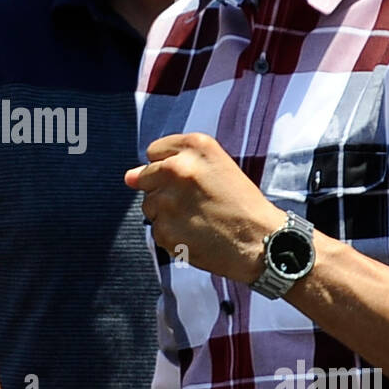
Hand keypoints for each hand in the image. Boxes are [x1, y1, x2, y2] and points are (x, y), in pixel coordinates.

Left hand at [124, 132, 284, 281]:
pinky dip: (172, 235)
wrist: (261, 243)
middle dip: (164, 190)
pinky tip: (196, 235)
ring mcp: (168, 201)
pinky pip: (156, 230)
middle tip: (196, 203)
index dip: (170, 167)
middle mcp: (178, 168)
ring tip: (199, 219)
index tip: (189, 180)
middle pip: (146, 178)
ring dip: (166, 213)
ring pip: (148, 206)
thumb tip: (127, 177)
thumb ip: (172, 162)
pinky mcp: (164, 230)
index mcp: (196, 146)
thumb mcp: (218, 167)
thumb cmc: (242, 204)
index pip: (154, 152)